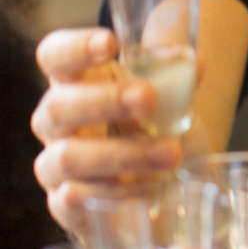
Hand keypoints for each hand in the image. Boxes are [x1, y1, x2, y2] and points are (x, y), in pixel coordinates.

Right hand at [30, 28, 184, 235]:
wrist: (156, 191)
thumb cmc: (154, 134)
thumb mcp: (170, 102)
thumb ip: (177, 81)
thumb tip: (193, 65)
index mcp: (76, 83)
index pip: (55, 56)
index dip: (75, 47)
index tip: (110, 43)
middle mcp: (56, 122)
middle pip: (59, 106)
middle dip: (105, 101)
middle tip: (149, 99)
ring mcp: (54, 165)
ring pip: (69, 156)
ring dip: (122, 154)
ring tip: (170, 153)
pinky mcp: (63, 205)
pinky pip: (77, 199)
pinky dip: (118, 196)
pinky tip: (151, 194)